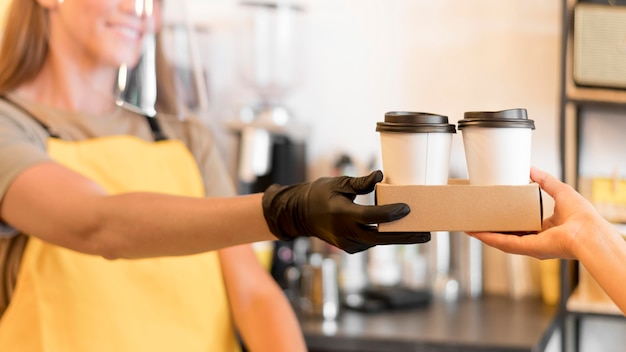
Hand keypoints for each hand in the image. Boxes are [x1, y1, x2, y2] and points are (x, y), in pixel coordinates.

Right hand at [262, 170, 429, 252]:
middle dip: (404, 237)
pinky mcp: (350, 248)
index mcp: (341, 213)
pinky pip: (371, 243)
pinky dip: (383, 237)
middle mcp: (344, 232)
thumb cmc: (320, 194)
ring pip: (377, 242)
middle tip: (426, 234)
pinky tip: (398, 232)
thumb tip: (381, 176)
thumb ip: (361, 183)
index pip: (370, 216)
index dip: (390, 213)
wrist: (300, 215)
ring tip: (419, 232)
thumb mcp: (338, 183)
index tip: (407, 208)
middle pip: (380, 238)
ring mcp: (346, 243)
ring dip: (397, 237)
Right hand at [468, 167, 602, 259]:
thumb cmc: (583, 217)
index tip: (496, 213)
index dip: (508, 220)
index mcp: (546, 229)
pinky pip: (503, 243)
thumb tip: (531, 169)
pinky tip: (477, 233)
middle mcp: (537, 240)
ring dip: (485, 234)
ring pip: (501, 240)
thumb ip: (545, 180)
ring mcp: (530, 246)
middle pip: (508, 235)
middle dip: (492, 229)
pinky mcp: (526, 248)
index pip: (522, 226)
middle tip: (479, 221)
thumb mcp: (560, 191)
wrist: (588, 232)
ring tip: (471, 228)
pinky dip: (489, 238)